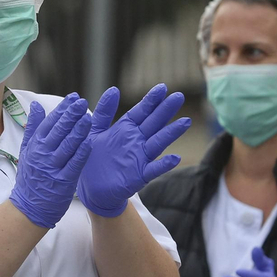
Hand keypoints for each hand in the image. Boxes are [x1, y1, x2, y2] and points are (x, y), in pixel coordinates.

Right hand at [9, 94, 93, 228]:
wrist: (30, 207)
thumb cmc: (30, 177)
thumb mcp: (26, 151)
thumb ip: (33, 127)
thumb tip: (36, 105)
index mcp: (35, 146)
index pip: (49, 122)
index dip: (62, 109)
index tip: (73, 98)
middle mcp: (42, 155)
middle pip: (58, 131)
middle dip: (71, 115)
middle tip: (82, 102)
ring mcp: (52, 168)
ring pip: (67, 145)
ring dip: (78, 130)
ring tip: (88, 117)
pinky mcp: (63, 182)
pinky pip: (74, 164)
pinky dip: (81, 152)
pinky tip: (89, 141)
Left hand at [75, 85, 190, 216]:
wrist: (90, 188)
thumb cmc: (92, 159)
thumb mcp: (94, 131)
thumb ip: (104, 112)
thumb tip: (114, 89)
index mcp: (125, 129)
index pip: (141, 111)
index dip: (151, 100)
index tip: (162, 87)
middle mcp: (136, 141)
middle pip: (153, 123)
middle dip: (165, 110)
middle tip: (179, 97)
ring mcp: (140, 158)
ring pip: (157, 143)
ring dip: (171, 133)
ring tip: (185, 122)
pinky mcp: (139, 176)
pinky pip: (153, 170)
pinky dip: (163, 165)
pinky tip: (174, 158)